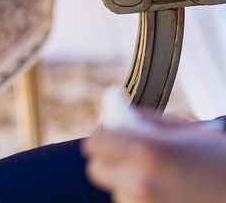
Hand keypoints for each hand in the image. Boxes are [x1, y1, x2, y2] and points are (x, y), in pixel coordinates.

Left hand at [82, 118, 225, 202]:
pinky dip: (140, 199)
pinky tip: (164, 193)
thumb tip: (117, 115)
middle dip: (111, 161)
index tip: (112, 137)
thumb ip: (145, 121)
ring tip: (158, 178)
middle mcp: (139, 181)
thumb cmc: (219, 159)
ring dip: (127, 183)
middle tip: (131, 157)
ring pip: (115, 190)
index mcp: (145, 151)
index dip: (104, 138)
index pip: (94, 143)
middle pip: (96, 170)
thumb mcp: (185, 129)